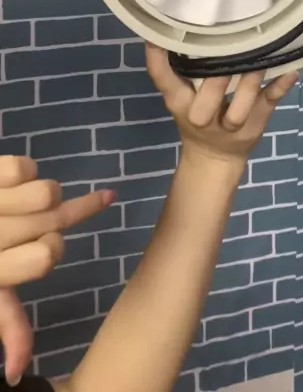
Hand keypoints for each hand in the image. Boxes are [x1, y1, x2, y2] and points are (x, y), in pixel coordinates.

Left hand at [0, 156, 114, 385]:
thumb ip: (7, 326)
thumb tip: (17, 376)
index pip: (49, 257)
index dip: (53, 248)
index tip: (49, 245)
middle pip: (55, 217)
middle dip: (61, 216)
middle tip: (59, 212)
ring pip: (47, 190)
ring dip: (44, 193)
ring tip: (26, 201)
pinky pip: (25, 166)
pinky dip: (24, 172)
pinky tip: (9, 184)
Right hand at [146, 46, 296, 165]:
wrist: (215, 158)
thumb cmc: (196, 116)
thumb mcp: (180, 97)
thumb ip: (176, 69)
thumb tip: (172, 28)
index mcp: (180, 101)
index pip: (162, 79)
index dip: (157, 59)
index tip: (157, 34)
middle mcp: (202, 114)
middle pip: (207, 98)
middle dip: (217, 79)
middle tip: (228, 50)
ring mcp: (232, 122)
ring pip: (240, 107)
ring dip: (251, 83)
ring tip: (260, 57)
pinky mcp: (257, 121)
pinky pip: (270, 102)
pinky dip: (281, 86)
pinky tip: (292, 69)